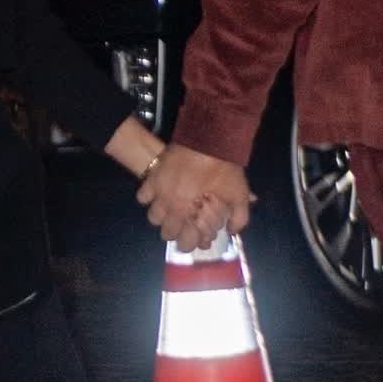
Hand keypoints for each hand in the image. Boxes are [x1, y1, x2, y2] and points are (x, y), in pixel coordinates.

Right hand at [137, 142, 252, 251]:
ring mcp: (159, 192)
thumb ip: (239, 217)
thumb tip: (232, 231)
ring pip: (153, 216)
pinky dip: (150, 197)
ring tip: (171, 210)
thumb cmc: (223, 167)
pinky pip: (143, 196)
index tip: (196, 239)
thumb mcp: (239, 193)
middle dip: (176, 231)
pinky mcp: (152, 177)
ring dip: (162, 216)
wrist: (208, 137)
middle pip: (166, 232)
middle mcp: (171, 207)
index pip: (184, 242)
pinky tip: (160, 194)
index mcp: (191, 213)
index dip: (190, 244)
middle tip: (185, 224)